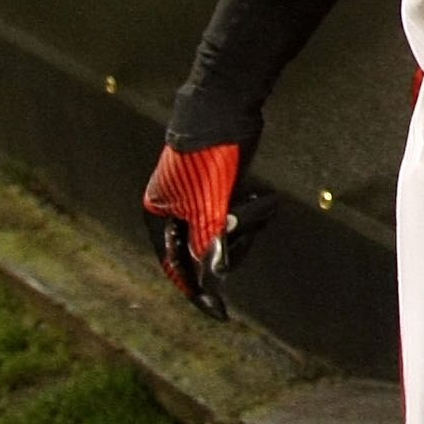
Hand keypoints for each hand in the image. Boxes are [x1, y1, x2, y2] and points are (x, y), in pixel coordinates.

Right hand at [141, 139, 274, 318]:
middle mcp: (172, 210)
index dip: (196, 291)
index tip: (219, 313)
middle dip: (232, 243)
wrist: (224, 109)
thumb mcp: (209, 204)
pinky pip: (236, 217)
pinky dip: (252, 214)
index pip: (176, 266)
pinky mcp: (219, 188)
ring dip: (247, 225)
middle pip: (203, 251)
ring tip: (261, 205)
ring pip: (224, 234)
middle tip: (249, 223)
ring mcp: (196, 199)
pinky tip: (264, 200)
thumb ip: (208, 240)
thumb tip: (212, 274)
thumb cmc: (209, 157)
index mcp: (158, 216)